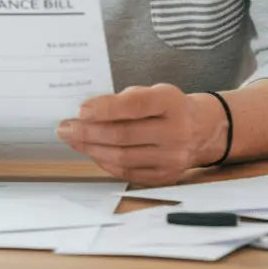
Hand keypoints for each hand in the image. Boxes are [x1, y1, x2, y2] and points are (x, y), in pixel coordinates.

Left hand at [56, 84, 225, 185]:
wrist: (202, 130)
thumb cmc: (169, 106)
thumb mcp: (154, 91)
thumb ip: (125, 100)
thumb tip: (88, 111)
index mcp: (170, 103)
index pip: (134, 106)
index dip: (105, 108)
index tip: (80, 110)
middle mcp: (175, 132)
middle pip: (124, 136)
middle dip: (89, 132)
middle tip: (65, 128)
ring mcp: (172, 158)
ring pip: (123, 157)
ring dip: (92, 149)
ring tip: (74, 140)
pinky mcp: (165, 177)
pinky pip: (128, 172)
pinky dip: (106, 162)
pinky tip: (92, 152)